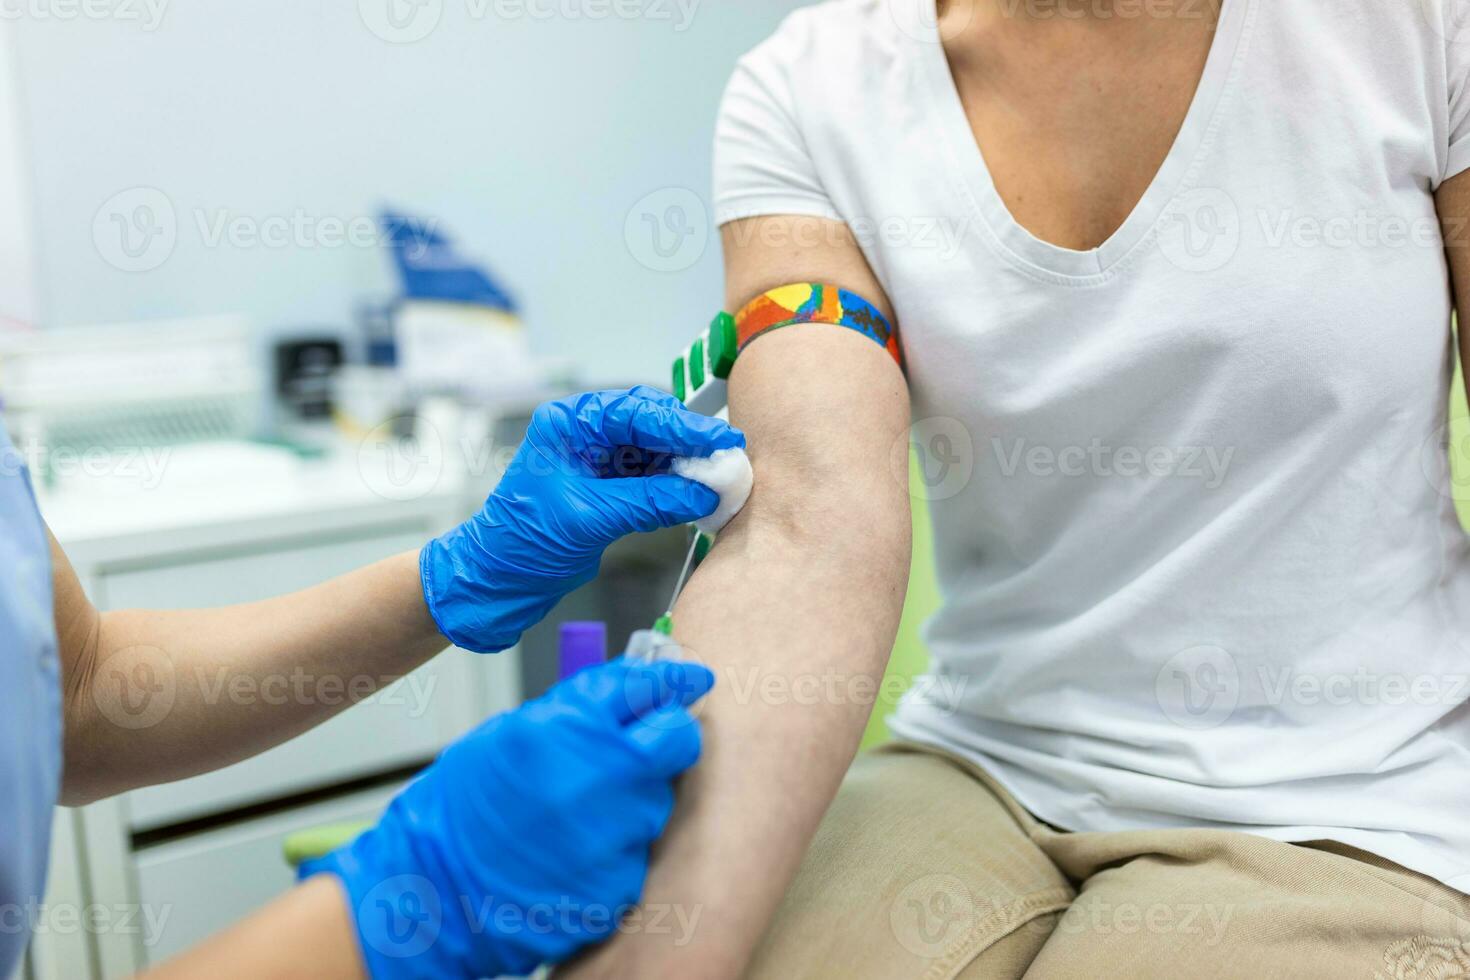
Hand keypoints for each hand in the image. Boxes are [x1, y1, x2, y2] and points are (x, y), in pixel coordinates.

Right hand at [300, 657, 714, 978]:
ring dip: (634, 800)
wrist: (435, 890)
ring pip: (657, 802)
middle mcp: (599, 778)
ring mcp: (613, 836)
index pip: (647, 687)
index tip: (690, 677)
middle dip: (669, 734)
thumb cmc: (465, 807)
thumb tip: (635, 687)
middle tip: (649, 743)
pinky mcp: (617, 884)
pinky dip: (615, 849)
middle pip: (676, 739)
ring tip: (581, 813)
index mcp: (567, 728)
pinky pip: (637, 853)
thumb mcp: (513, 733)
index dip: (674, 679)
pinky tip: (574, 852)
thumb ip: (578, 709)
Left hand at [421, 385, 743, 652]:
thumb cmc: (523, 544)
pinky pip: (651, 476)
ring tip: (719, 479)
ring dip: (687, 465)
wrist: (496, 581)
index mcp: (569, 424)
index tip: (721, 440)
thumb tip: (704, 492)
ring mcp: (597, 458)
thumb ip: (650, 502)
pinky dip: (676, 485)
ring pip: (656, 449)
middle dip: (690, 441)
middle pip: (651, 423)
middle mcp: (584, 432)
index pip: (637, 413)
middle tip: (728, 456)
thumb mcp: (591, 519)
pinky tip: (698, 495)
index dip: (684, 426)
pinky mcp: (607, 486)